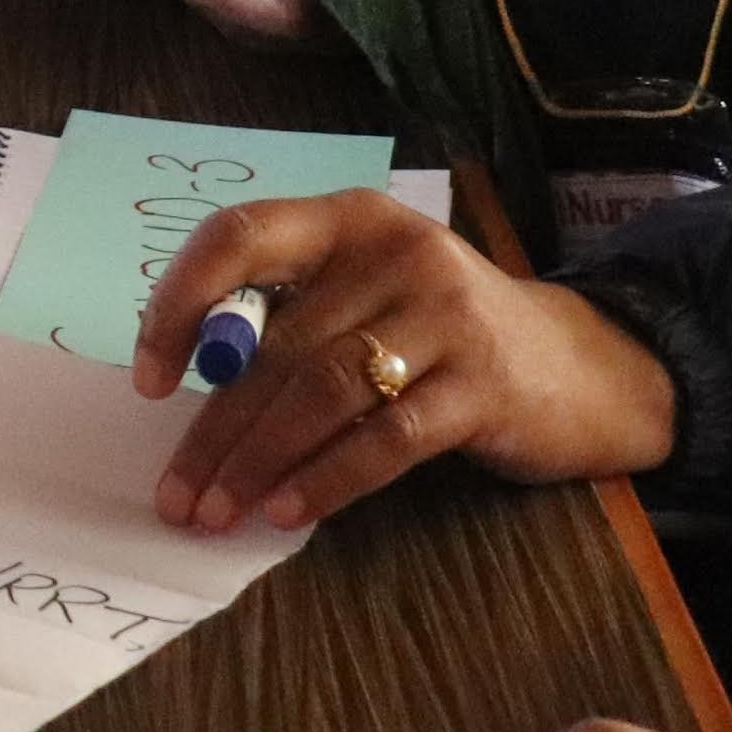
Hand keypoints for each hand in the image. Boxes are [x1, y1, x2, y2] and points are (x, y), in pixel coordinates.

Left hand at [134, 189, 676, 532]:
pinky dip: (327, 478)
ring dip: (257, 461)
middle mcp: (396, 251)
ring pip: (321, 392)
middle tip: (175, 493)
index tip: (148, 380)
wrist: (584, 369)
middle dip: (213, 428)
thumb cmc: (440, 335)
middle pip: (276, 343)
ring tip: (217, 512)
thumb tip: (186, 383)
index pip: (239, 236)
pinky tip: (286, 512)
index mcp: (348, 219)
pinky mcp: (485, 383)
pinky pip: (386, 438)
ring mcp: (446, 314)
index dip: (179, 304)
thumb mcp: (365, 298)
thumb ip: (291, 318)